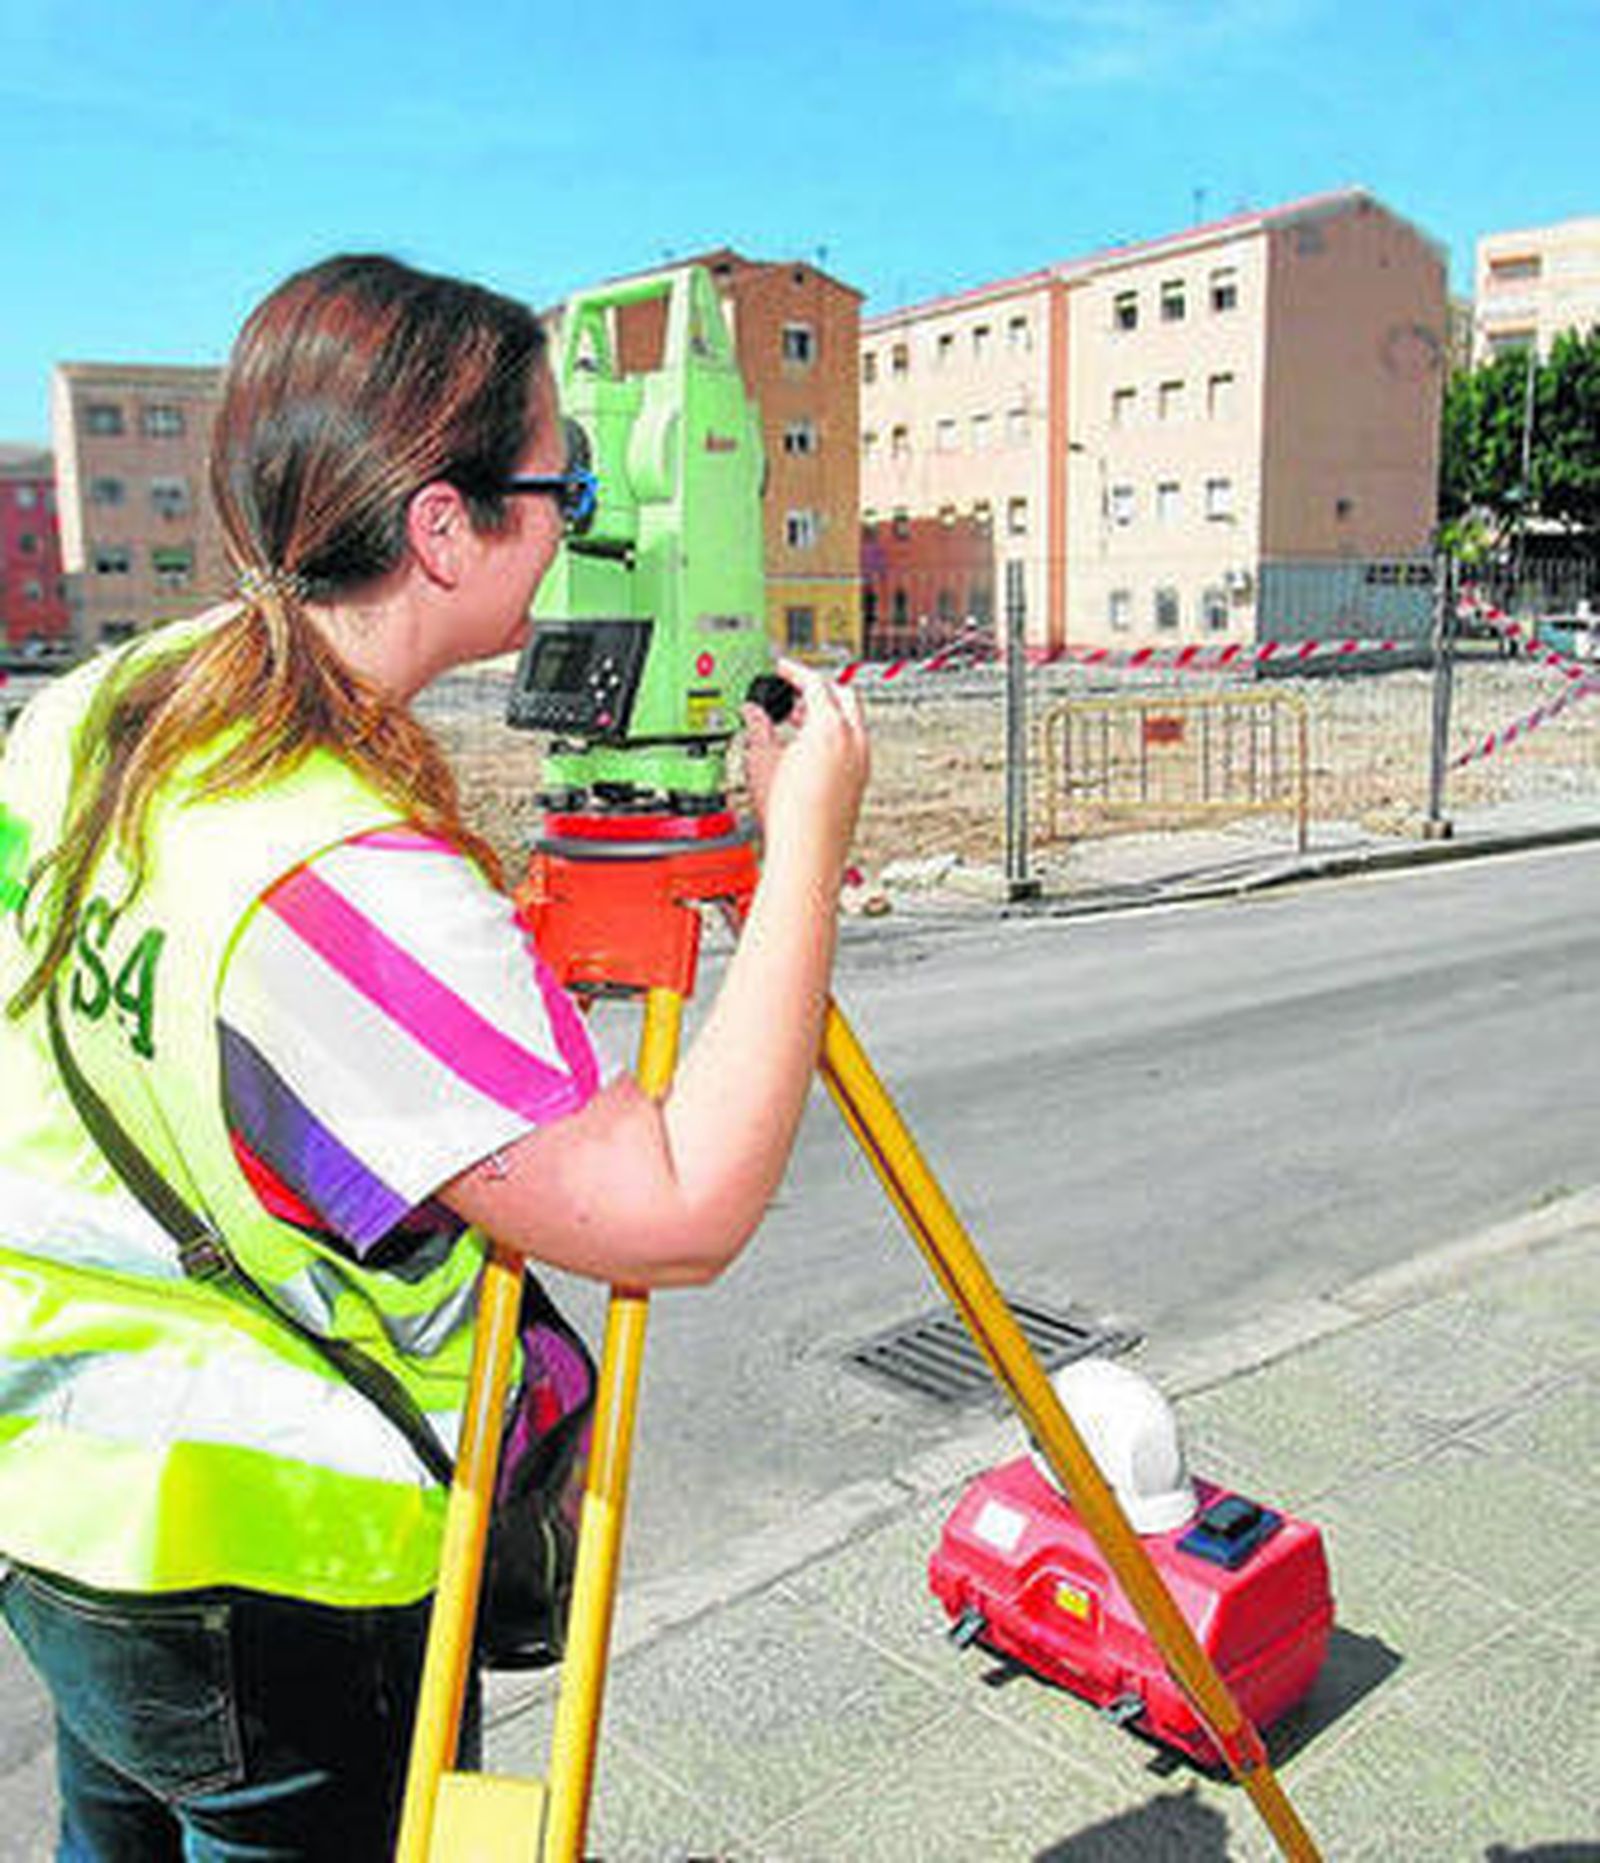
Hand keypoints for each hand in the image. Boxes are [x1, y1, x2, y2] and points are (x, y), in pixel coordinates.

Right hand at [740, 659, 868, 872]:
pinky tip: (809, 752)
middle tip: (795, 690)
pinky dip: (834, 737)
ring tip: (797, 722)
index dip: (796, 672)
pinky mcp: (860, 782)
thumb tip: (752, 713)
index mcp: (831, 728)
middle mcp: (855, 742)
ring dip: (827, 714)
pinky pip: (852, 745)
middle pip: (843, 695)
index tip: (783, 669)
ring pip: (852, 721)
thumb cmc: (789, 816)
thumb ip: (756, 728)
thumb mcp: (760, 762)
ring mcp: (862, 763)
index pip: (816, 683)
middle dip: (819, 689)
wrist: (808, 855)